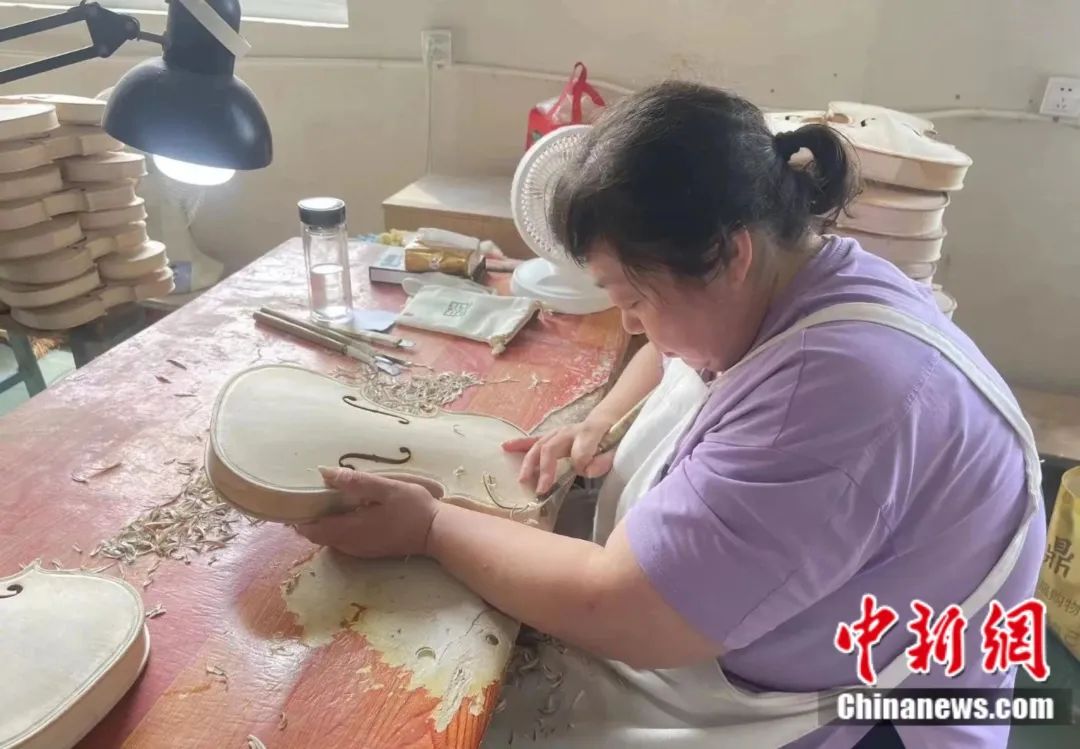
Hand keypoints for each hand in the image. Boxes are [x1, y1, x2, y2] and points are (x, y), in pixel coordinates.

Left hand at [294, 467, 439, 557]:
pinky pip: (343, 541)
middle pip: (318, 536)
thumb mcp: (386, 488)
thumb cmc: (413, 508)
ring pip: (330, 539)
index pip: (311, 530)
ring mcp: (360, 550)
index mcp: (350, 530)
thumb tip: (324, 473)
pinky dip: (336, 528)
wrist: (437, 533)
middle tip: (306, 496)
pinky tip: (345, 512)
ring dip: (323, 523)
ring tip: (322, 501)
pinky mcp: (369, 550)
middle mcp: (350, 544)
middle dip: (308, 519)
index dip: (297, 518)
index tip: (293, 501)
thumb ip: (356, 482)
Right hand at [502, 415, 616, 493]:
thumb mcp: (615, 450)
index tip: (585, 471)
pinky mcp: (551, 436)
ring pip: (539, 445)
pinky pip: (533, 440)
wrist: (607, 422)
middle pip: (550, 448)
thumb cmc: (610, 440)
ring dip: (529, 463)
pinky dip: (519, 444)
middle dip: (544, 469)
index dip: (581, 463)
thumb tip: (584, 470)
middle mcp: (569, 431)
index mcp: (588, 434)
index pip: (579, 451)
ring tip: (522, 479)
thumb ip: (602, 460)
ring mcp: (558, 432)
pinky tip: (505, 447)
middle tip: (540, 489)